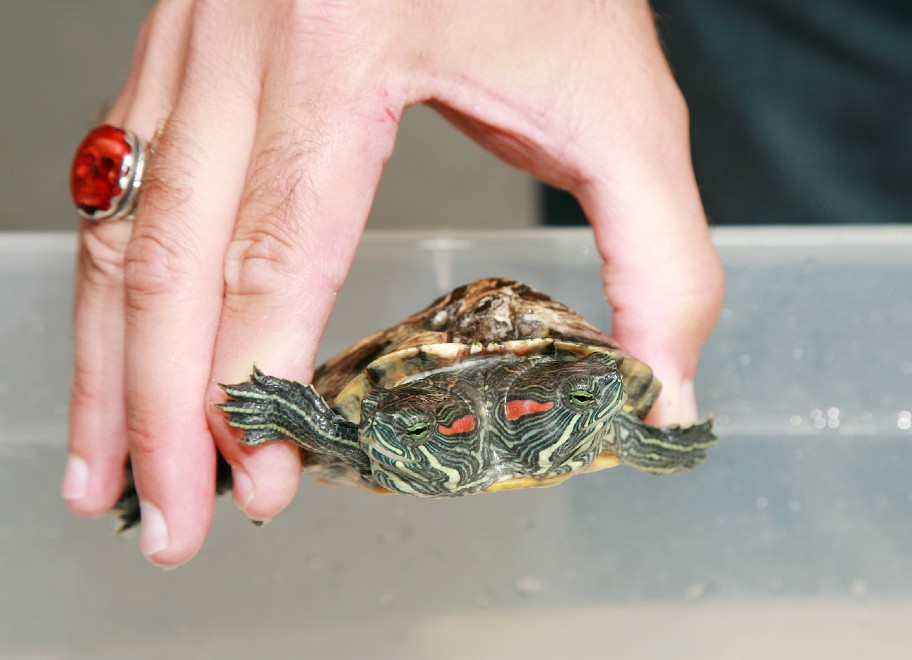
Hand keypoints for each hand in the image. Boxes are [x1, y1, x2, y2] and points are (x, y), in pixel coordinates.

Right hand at [62, 0, 723, 567]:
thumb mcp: (624, 103)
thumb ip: (660, 255)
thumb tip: (662, 394)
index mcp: (346, 38)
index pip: (274, 241)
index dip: (255, 377)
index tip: (260, 477)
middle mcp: (242, 27)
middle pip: (170, 251)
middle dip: (158, 407)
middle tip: (170, 519)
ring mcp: (196, 27)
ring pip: (120, 220)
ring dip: (107, 359)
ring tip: (103, 466)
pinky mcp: (187, 39)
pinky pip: (124, 173)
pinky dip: (117, 280)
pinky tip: (115, 349)